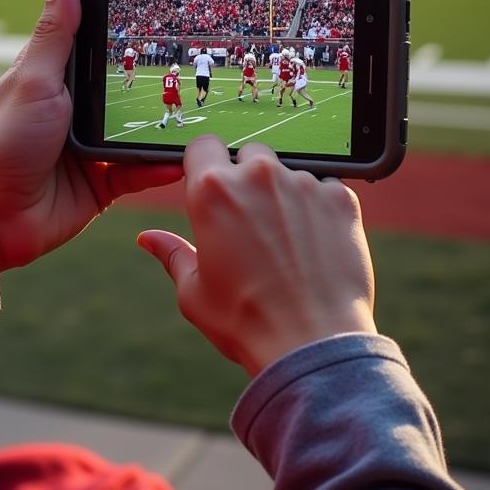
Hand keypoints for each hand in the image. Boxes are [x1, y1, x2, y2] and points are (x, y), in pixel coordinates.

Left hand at [0, 0, 182, 282]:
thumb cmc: (2, 145)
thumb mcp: (32, 82)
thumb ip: (52, 36)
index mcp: (52, 69)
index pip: (77, 12)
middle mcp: (74, 98)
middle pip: (120, 60)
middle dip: (151, 48)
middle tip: (187, 33)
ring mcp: (92, 137)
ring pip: (140, 114)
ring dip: (165, 109)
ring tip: (195, 98)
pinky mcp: (106, 177)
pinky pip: (144, 165)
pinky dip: (162, 163)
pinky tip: (183, 157)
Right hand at [137, 138, 375, 376]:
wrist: (313, 343)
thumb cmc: (244, 321)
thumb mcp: (194, 291)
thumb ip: (173, 254)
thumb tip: (149, 239)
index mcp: (212, 191)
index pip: (203, 145)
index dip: (205, 164)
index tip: (211, 185)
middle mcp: (257, 176)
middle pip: (248, 154)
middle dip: (247, 178)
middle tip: (251, 221)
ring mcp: (303, 183)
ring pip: (289, 172)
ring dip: (285, 195)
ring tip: (288, 243)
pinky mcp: (341, 198)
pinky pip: (326, 189)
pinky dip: (319, 210)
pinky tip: (316, 246)